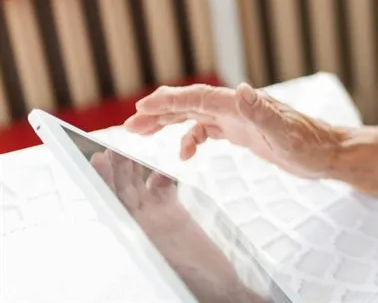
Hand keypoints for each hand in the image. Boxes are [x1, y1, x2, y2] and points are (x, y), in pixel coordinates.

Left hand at [90, 150, 264, 302]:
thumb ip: (149, 228)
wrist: (220, 288)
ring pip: (139, 190)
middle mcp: (144, 225)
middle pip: (124, 192)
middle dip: (115, 169)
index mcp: (138, 235)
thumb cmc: (199, 277)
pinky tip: (156, 170)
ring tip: (121, 152)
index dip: (104, 181)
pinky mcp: (174, 217)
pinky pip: (161, 193)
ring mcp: (159, 220)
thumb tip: (137, 209)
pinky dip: (158, 179)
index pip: (114, 202)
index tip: (97, 161)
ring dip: (130, 171)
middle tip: (108, 148)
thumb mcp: (167, 251)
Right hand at [125, 83, 342, 178]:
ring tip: (141, 133)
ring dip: (169, 123)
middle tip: (130, 125)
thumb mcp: (286, 134)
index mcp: (242, 105)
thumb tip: (242, 90)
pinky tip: (185, 154)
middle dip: (159, 111)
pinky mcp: (245, 133)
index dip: (169, 101)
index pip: (198, 97)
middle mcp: (238, 108)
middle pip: (190, 104)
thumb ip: (262, 113)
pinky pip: (209, 131)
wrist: (329, 154)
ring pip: (196, 116)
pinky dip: (192, 139)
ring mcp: (240, 119)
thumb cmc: (310, 145)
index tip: (141, 107)